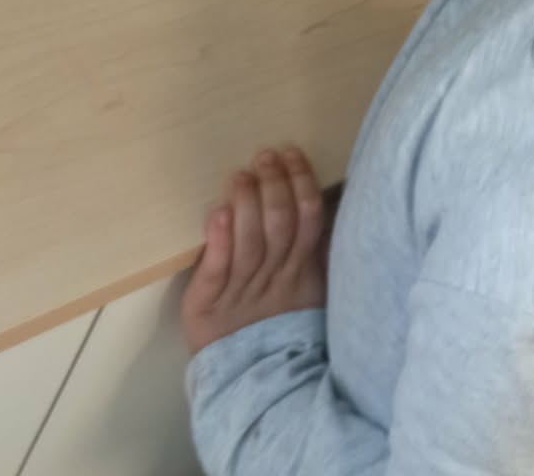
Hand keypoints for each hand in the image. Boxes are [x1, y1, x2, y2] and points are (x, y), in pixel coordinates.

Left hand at [181, 147, 334, 355]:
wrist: (248, 379)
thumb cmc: (276, 323)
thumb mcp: (309, 291)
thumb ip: (316, 251)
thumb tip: (327, 199)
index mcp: (301, 271)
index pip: (308, 219)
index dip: (301, 183)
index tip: (291, 153)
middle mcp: (274, 277)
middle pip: (279, 225)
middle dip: (274, 185)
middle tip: (265, 156)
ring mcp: (241, 291)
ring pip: (249, 241)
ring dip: (246, 203)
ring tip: (240, 176)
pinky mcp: (206, 304)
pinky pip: (216, 270)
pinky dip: (218, 240)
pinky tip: (218, 213)